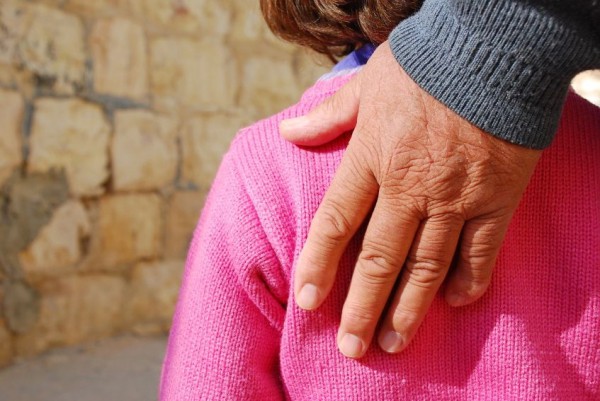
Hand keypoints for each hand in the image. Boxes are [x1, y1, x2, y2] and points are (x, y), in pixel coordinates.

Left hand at [280, 42, 541, 357]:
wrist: (495, 47)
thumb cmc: (426, 63)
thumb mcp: (367, 84)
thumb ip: (328, 116)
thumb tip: (286, 132)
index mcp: (373, 158)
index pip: (337, 222)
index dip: (319, 265)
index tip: (308, 302)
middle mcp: (410, 187)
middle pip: (380, 259)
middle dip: (363, 307)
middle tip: (352, 346)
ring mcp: (456, 198)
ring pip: (428, 266)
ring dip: (410, 308)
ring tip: (394, 342)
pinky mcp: (497, 199)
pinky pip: (481, 251)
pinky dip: (469, 280)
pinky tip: (454, 303)